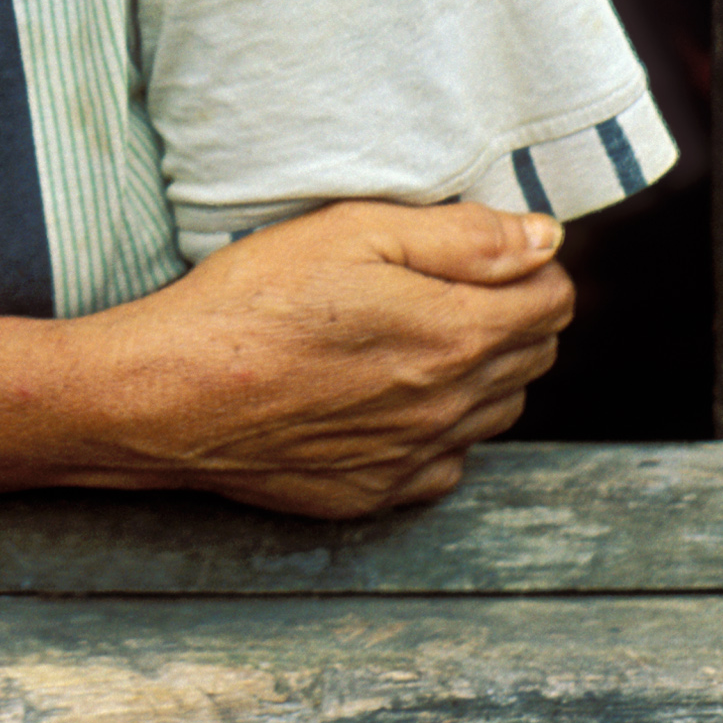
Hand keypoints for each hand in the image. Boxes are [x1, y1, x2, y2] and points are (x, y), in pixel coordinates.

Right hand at [101, 199, 573, 519]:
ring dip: (482, 371)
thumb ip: (460, 236)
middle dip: (511, 312)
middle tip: (446, 284)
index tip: (484, 249)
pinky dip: (439, 428)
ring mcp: (416, 457)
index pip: (552, 299)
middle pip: (534, 355)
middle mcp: (452, 406)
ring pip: (497, 411)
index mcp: (456, 334)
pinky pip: (447, 463)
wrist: (170, 393)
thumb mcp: (353, 230)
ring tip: (416, 335)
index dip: (528, 263)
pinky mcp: (377, 493)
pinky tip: (388, 396)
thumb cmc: (252, 299)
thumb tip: (542, 239)